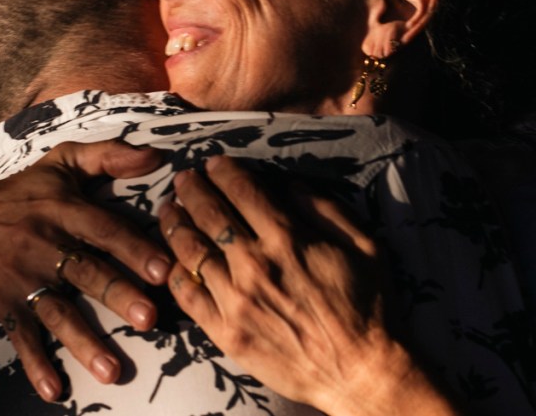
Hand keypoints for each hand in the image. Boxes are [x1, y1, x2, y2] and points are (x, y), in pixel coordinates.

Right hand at [0, 140, 172, 401]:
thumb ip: (109, 156)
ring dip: (85, 343)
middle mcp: (44, 244)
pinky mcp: (4, 305)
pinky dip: (37, 365)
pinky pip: (22, 338)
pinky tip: (55, 390)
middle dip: (119, 296)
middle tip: (150, 319)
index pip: (104, 229)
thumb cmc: (22, 193)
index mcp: (63, 210)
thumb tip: (157, 155)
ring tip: (112, 371)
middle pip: (86, 272)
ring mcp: (22, 278)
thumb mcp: (61, 164)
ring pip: (58, 312)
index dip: (133, 248)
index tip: (164, 269)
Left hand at [158, 155, 455, 415]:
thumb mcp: (363, 246)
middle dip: (191, 189)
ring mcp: (235, 299)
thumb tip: (291, 185)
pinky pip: (188, 295)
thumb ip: (326, 210)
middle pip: (209, 213)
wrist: (359, 372)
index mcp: (287, 238)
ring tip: (168, 209)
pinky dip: (176, 272)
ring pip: (191, 250)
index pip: (242, 191)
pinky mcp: (225, 332)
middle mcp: (254, 264)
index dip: (223, 171)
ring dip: (175, 223)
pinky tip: (173, 260)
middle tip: (182, 178)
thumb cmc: (367, 307)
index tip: (213, 162)